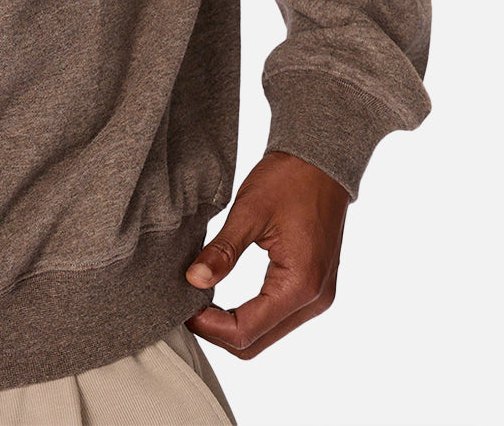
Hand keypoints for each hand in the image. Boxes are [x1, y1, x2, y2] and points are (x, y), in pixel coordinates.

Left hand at [184, 151, 349, 358]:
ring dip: (233, 326)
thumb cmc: (288, 179)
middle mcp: (314, 300)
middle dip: (219, 332)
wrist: (321, 161)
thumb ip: (223, 250)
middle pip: (257, 342)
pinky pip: (278, 318)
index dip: (210, 327)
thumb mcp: (249, 210)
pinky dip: (250, 315)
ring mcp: (317, 297)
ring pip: (267, 334)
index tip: (183, 310)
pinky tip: (225, 298)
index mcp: (300, 284)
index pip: (248, 331)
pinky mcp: (314, 288)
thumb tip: (193, 280)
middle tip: (186, 309)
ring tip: (201, 303)